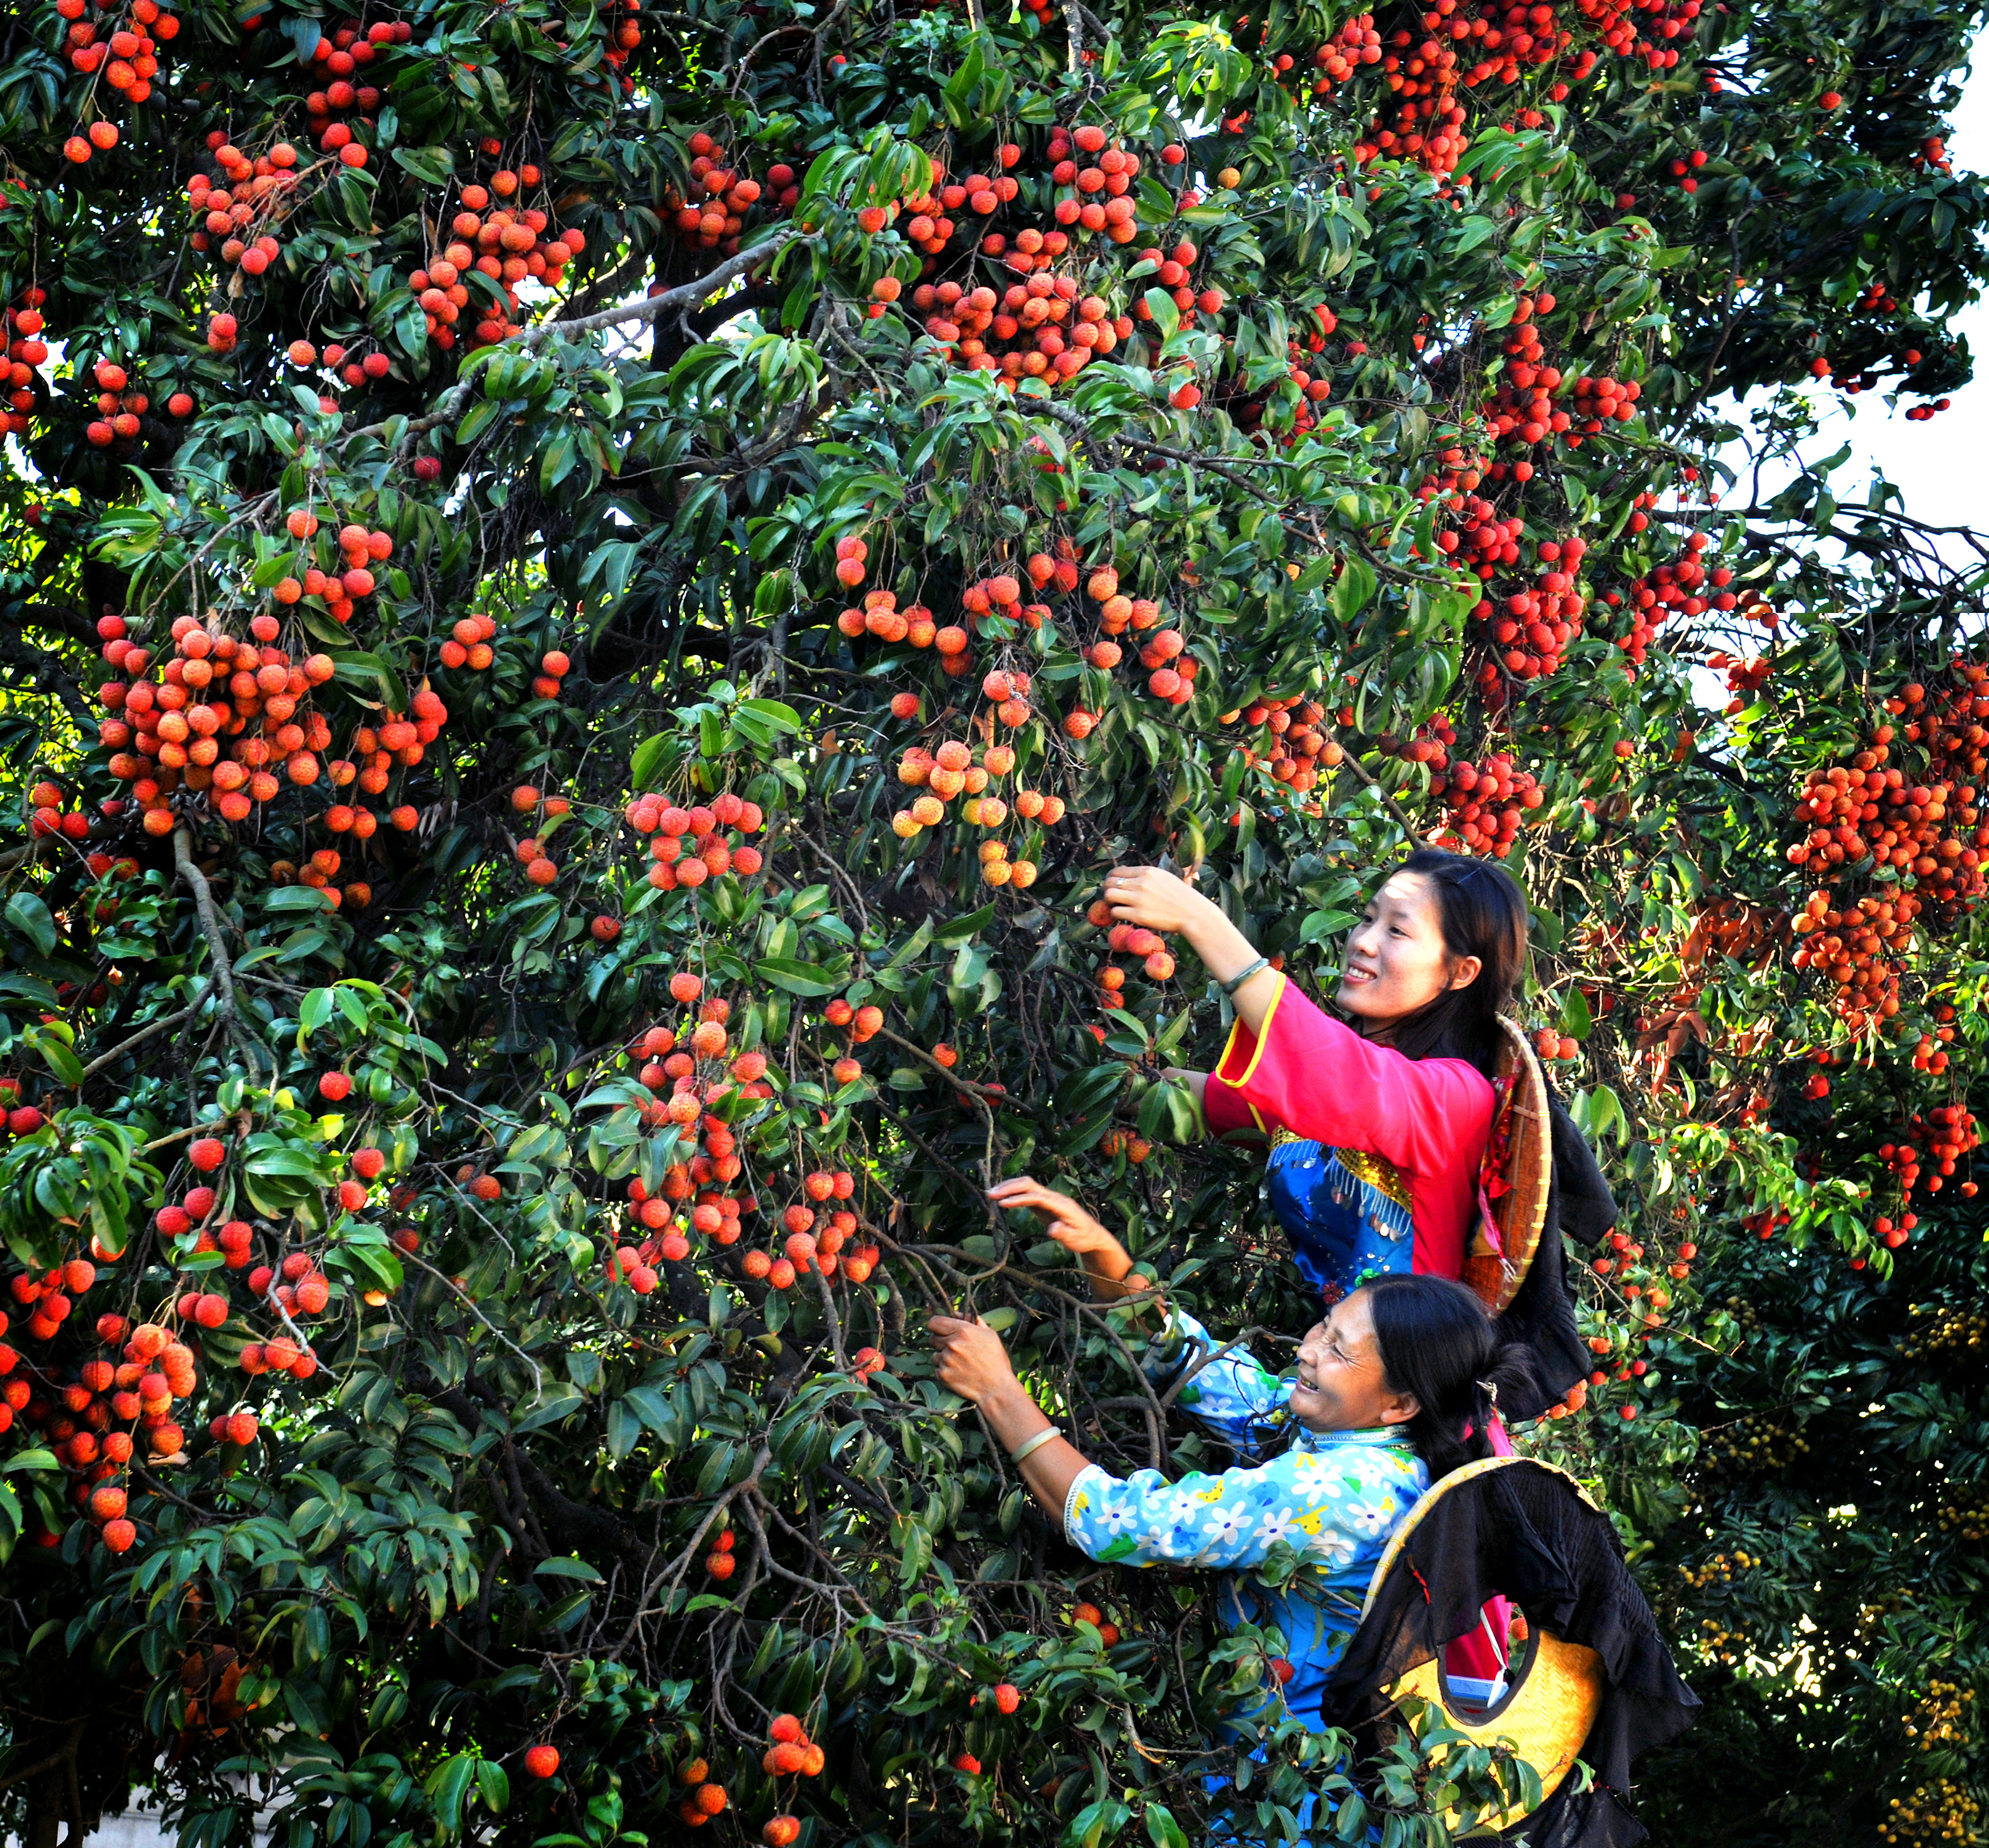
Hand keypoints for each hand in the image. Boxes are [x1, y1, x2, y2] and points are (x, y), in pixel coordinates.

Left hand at [927, 1314, 1020, 1405]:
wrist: (996, 1388)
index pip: (934, 1322)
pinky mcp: (942, 1375)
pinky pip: (937, 1368)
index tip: (941, 1330)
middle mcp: (952, 1344)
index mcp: (963, 1331)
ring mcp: (946, 1360)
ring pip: (935, 1354)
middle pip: (932, 1338)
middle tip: (954, 1348)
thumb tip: (957, 1313)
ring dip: (943, 1357)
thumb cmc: (995, 1360)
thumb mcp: (989, 1334)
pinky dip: (944, 1370)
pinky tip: (958, 1372)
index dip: (936, 1326)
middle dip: (940, 1341)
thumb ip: (973, 1320)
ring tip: (959, 1362)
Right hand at [988, 1176, 1125, 1266]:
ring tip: (990, 1194)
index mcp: (1061, 1205)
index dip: (1019, 1199)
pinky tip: (1001, 1198)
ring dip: (1009, 1187)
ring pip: (1027, 1185)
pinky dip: (1013, 1193)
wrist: (1092, 1234)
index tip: (1002, 1203)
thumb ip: (1064, 1234)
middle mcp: (1054, 1197)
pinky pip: (1027, 1193)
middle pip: (1030, 1184)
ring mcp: (1049, 1198)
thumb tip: (1052, 1229)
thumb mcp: (1076, 1240)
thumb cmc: (1084, 1238)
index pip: (1037, 1197)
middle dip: (1009, 1187)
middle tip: (990, 1194)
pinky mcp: (1044, 1202)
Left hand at [1103, 864, 1216, 936]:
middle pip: (1109, 882)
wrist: (1193, 913)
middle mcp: (1141, 882)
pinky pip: (1116, 912)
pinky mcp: (1138, 915)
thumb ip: (1147, 875)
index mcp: (1147, 871)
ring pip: (1109, 896)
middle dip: (1107, 890)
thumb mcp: (1165, 877)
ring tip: (1116, 907)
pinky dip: (1116, 915)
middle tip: (1112, 898)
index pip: (1117, 871)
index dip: (1111, 879)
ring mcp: (1139, 899)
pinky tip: (1123, 916)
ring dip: (1109, 902)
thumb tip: (1127, 874)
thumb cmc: (1182, 897)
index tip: (1113, 886)